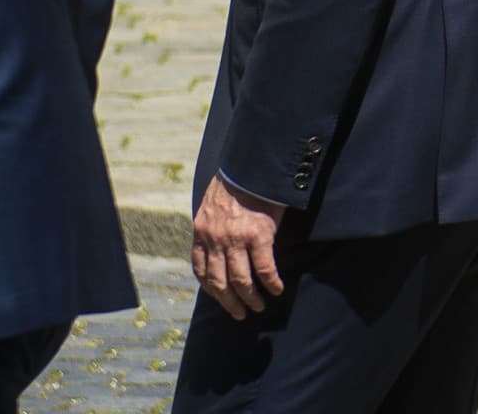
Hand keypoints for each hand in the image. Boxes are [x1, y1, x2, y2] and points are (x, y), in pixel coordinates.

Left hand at [191, 175, 286, 319]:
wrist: (253, 164)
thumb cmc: (237, 182)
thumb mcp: (214, 204)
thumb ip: (213, 225)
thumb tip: (218, 245)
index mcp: (201, 231)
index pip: (200, 270)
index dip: (211, 290)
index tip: (221, 299)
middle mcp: (215, 238)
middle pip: (219, 283)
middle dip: (230, 303)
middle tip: (240, 314)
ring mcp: (236, 238)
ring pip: (241, 281)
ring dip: (251, 298)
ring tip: (259, 306)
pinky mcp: (259, 235)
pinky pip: (264, 269)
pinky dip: (271, 283)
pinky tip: (277, 289)